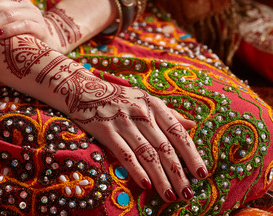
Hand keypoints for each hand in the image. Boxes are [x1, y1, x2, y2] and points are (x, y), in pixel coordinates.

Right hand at [49, 61, 207, 201]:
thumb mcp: (146, 99)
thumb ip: (169, 114)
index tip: (201, 174)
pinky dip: (136, 170)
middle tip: (187, 193)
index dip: (190, 154)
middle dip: (177, 173)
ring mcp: (123, 122)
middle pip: (163, 147)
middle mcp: (141, 113)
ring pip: (146, 154)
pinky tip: (146, 185)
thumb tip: (192, 125)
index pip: (177, 132)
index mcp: (154, 105)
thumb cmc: (120, 97)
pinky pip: (124, 153)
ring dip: (160, 177)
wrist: (84, 90)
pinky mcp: (106, 131)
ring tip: (170, 195)